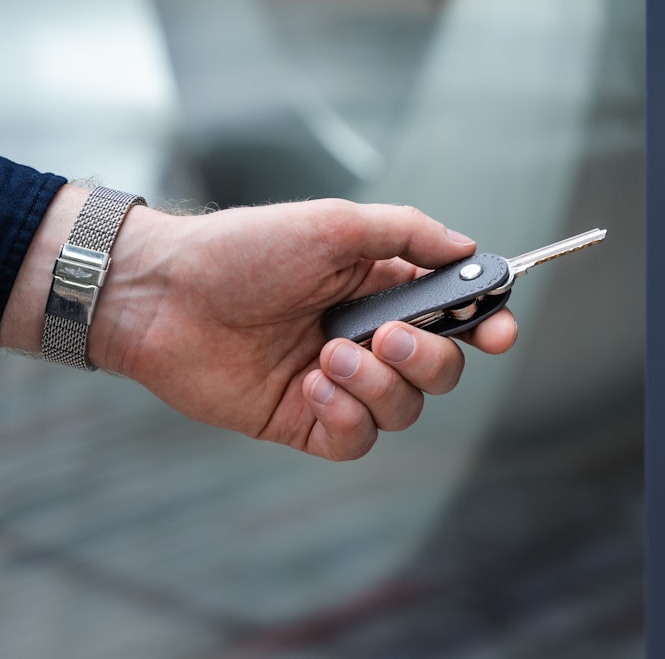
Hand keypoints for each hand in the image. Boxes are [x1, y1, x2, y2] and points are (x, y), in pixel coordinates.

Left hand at [77, 196, 517, 459]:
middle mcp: (366, 338)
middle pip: (441, 369)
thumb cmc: (244, 250)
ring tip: (327, 357)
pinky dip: (348, 418)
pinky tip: (311, 389)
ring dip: (378, 385)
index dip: (486, 325)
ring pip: (404, 409)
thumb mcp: (333, 225)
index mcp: (379, 289)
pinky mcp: (305, 420)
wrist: (165, 295)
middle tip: (385, 336)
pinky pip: (358, 440)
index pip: (454, 315)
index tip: (499, 331)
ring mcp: (338, 383)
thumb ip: (407, 235)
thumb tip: (469, 249)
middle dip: (428, 358)